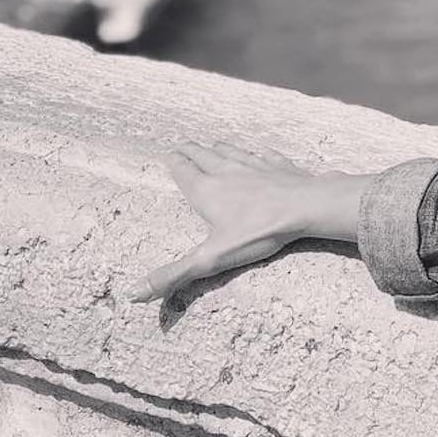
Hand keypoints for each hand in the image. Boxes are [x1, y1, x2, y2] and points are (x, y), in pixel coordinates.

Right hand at [131, 140, 321, 301]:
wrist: (305, 207)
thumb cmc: (257, 233)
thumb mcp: (210, 259)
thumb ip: (173, 275)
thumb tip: (132, 293)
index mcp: (207, 191)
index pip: (185, 172)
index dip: (175, 163)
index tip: (169, 153)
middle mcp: (228, 172)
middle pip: (205, 157)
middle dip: (192, 151)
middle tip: (183, 143)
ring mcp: (255, 165)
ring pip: (233, 152)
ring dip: (221, 148)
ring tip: (214, 143)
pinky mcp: (280, 166)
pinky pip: (267, 156)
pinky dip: (260, 153)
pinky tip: (263, 152)